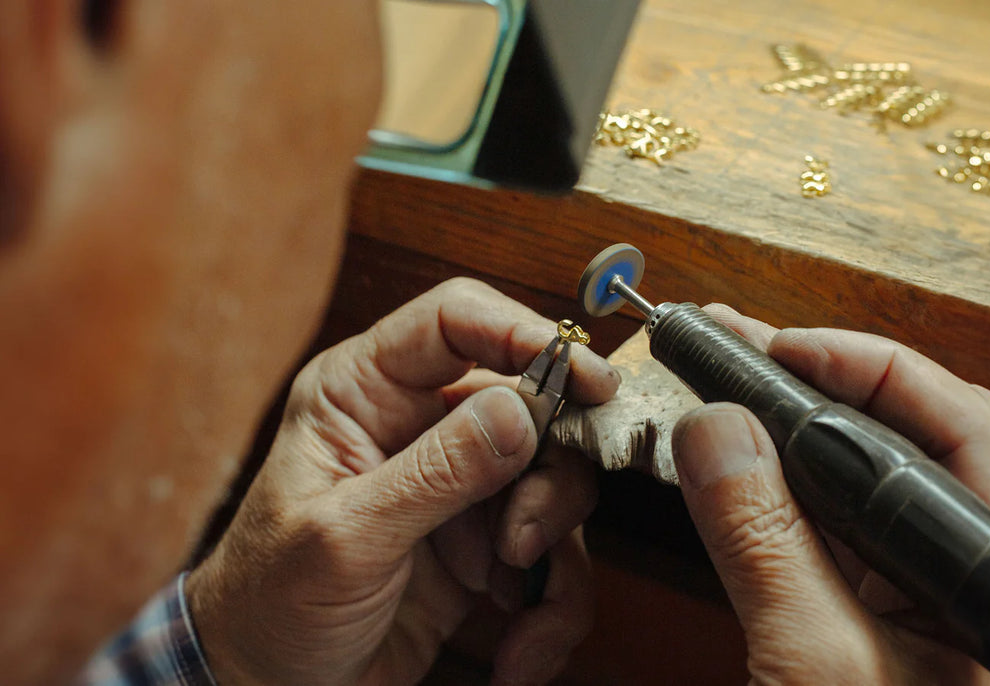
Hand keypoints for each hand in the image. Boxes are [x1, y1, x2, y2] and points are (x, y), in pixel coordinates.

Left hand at [185, 278, 618, 685]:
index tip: (586, 379)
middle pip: (530, 406)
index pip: (456, 321)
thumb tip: (518, 410)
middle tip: (521, 539)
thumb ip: (434, 473)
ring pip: (553, 481)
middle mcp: (418, 426)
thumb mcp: (345, 538)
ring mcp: (458, 485)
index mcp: (363, 393)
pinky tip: (517, 645)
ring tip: (509, 595)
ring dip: (549, 548)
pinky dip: (549, 604)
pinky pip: (553, 553)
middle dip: (545, 479)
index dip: (524, 334)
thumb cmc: (268, 605)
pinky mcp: (486, 542)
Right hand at [670, 305, 989, 684]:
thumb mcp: (819, 668)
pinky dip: (780, 487)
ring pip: (866, 478)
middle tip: (736, 347)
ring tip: (723, 384)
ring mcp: (940, 590)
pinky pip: (836, 524)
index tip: (779, 349)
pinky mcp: (890, 609)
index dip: (865, 370)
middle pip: (911, 438)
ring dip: (789, 431)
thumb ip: (764, 543)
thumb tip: (715, 429)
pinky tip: (733, 459)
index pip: (962, 425)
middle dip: (814, 388)